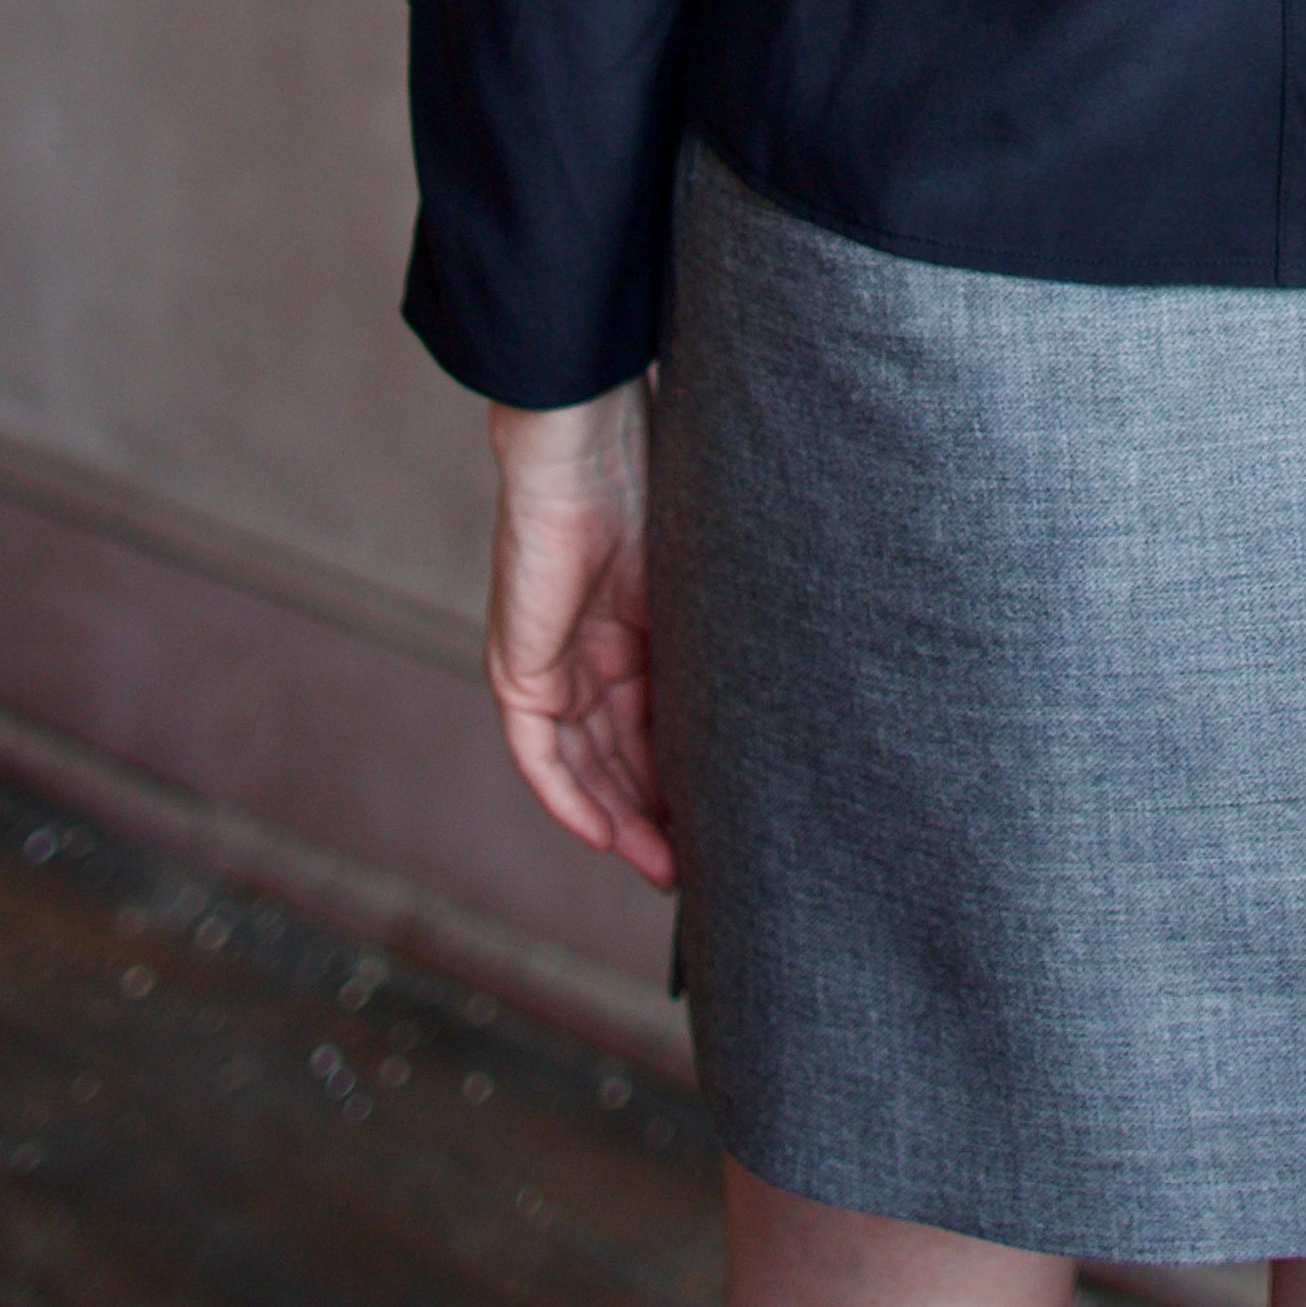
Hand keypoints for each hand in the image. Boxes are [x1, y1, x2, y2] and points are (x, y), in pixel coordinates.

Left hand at [483, 384, 677, 891]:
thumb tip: (785, 682)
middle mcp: (588, 654)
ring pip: (582, 766)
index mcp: (630, 629)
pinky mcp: (520, 666)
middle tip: (699, 863)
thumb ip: (712, 632)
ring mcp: (551, 662)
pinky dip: (569, 797)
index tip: (726, 816)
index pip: (654, 721)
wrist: (588, 442)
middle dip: (656, 813)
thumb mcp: (694, 577)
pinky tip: (606, 834)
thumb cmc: (651, 480)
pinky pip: (539, 754)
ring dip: (618, 819)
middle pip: (619, 756)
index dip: (685, 772)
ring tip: (666, 864)